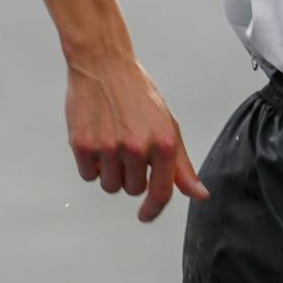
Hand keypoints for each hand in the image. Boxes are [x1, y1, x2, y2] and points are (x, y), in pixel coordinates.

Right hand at [65, 54, 208, 221]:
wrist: (105, 66)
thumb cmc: (139, 95)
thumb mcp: (168, 126)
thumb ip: (182, 165)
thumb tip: (199, 194)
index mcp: (164, 142)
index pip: (162, 191)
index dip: (153, 209)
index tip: (145, 215)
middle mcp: (138, 147)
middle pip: (132, 190)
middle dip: (130, 176)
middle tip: (128, 148)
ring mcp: (109, 148)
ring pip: (109, 185)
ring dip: (109, 171)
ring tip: (112, 141)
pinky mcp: (83, 145)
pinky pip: (87, 174)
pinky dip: (90, 164)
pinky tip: (96, 139)